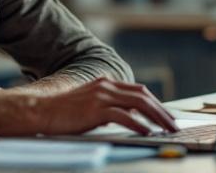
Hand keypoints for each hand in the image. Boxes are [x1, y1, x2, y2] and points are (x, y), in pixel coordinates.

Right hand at [36, 77, 177, 134]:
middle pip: (143, 96)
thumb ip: (107, 108)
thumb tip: (128, 119)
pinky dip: (138, 124)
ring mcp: (101, 96)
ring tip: (167, 129)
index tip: (167, 116)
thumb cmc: (63, 113)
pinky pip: (123, 116)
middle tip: (174, 124)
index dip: (156, 103)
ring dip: (156, 117)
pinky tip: (147, 132)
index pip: (138, 91)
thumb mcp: (89, 106)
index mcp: (105, 84)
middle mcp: (106, 86)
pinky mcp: (95, 109)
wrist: (40, 111)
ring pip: (138, 104)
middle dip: (161, 110)